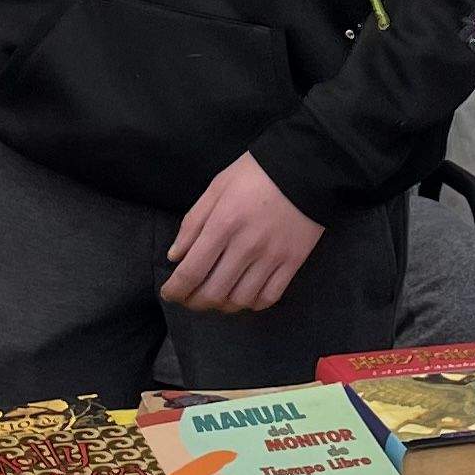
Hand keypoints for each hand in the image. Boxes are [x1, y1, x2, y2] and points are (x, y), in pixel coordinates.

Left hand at [161, 152, 324, 312]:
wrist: (305, 168)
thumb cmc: (255, 174)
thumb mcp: (217, 187)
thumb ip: (193, 222)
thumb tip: (175, 256)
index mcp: (223, 224)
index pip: (191, 271)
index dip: (175, 290)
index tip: (169, 293)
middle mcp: (246, 246)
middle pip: (214, 292)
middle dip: (194, 302)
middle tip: (189, 299)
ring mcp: (272, 257)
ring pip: (240, 300)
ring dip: (222, 306)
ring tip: (215, 298)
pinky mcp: (293, 262)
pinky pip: (269, 297)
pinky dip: (251, 304)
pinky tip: (243, 295)